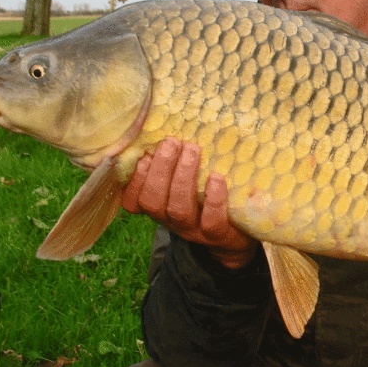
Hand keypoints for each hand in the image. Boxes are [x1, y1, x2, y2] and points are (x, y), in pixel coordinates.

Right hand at [121, 137, 256, 268]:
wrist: (235, 237)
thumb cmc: (204, 199)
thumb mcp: (184, 183)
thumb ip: (172, 164)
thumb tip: (166, 129)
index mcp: (158, 206)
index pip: (132, 201)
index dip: (134, 180)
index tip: (143, 155)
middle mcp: (170, 220)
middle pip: (153, 201)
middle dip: (160, 169)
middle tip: (172, 142)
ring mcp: (193, 229)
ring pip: (178, 208)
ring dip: (183, 177)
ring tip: (192, 150)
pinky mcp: (218, 235)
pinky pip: (211, 221)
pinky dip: (213, 198)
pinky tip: (217, 178)